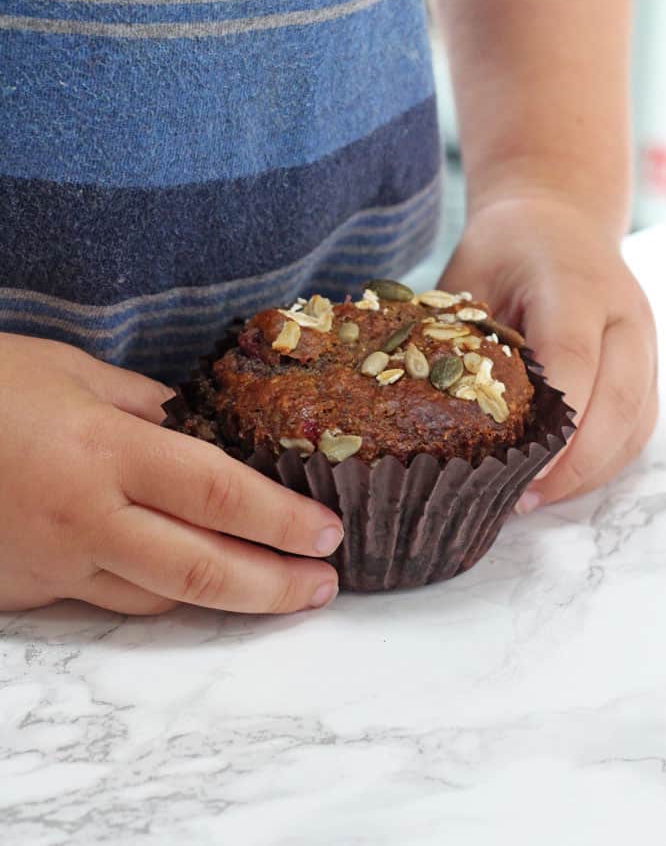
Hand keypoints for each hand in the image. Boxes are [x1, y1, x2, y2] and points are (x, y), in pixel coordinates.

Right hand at [0, 334, 342, 613]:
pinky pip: (108, 601)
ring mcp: (54, 563)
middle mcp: (86, 517)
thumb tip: (201, 427)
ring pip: (159, 597)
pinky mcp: (29, 590)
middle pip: (202, 569)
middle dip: (275, 586)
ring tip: (275, 590)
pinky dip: (159, 596)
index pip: (218, 494)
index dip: (281, 520)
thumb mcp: (72, 372)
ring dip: (224, 600)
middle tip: (323, 588)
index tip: (327, 534)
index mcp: (104, 450)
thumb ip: (144, 404)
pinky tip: (191, 588)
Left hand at [438, 196, 657, 510]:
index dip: (549, 420)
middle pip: (617, 402)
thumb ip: (459, 337)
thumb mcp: (468, 277)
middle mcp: (623, 314)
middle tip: (522, 498)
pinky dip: (604, 460)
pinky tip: (561, 479)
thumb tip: (427, 413)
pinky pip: (637, 424)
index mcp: (575, 283)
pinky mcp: (646, 365)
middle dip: (573, 463)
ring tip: (535, 498)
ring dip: (590, 470)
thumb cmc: (505, 248)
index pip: (572, 358)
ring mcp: (644, 341)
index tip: (514, 467)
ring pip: (635, 422)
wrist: (558, 218)